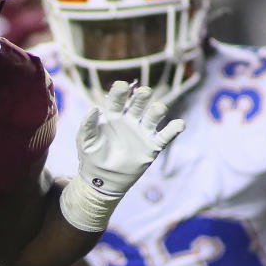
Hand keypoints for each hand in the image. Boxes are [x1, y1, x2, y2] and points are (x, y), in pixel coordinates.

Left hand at [60, 81, 184, 231]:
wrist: (102, 179)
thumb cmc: (91, 156)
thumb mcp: (85, 140)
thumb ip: (88, 125)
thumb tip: (94, 108)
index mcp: (113, 115)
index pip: (119, 99)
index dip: (121, 91)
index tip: (122, 86)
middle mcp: (130, 119)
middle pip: (139, 102)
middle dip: (142, 96)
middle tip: (144, 92)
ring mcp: (142, 132)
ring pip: (154, 115)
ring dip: (158, 110)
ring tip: (158, 109)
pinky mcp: (152, 146)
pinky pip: (165, 136)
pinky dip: (174, 129)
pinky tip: (179, 124)